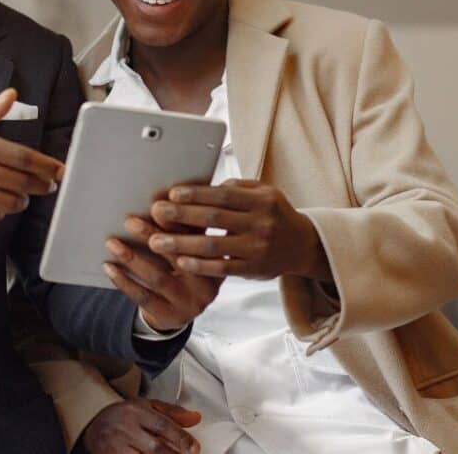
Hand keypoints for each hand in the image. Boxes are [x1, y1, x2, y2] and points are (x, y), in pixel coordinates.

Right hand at [82, 399, 200, 453]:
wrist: (92, 427)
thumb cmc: (123, 417)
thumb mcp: (145, 407)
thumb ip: (171, 413)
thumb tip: (196, 418)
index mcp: (136, 411)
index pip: (162, 424)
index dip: (180, 437)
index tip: (195, 448)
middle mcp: (126, 429)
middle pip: (155, 448)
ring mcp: (117, 447)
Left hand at [103, 217, 222, 331]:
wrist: (180, 312)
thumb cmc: (183, 269)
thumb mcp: (193, 249)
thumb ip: (187, 227)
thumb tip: (165, 196)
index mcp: (216, 261)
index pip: (197, 237)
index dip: (177, 221)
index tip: (157, 206)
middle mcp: (207, 285)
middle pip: (176, 256)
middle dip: (151, 235)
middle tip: (129, 221)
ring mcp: (189, 304)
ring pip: (157, 277)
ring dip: (131, 258)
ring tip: (112, 242)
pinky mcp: (170, 317)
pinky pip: (143, 297)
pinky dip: (123, 281)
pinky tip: (109, 267)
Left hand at [147, 179, 330, 280]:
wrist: (302, 245)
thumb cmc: (273, 213)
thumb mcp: (263, 193)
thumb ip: (236, 188)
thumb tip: (200, 187)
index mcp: (261, 200)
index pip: (223, 195)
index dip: (196, 194)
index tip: (172, 194)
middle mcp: (261, 224)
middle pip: (214, 218)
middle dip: (182, 215)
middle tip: (156, 212)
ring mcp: (257, 248)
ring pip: (213, 246)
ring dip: (181, 244)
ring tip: (156, 241)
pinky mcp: (252, 269)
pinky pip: (221, 268)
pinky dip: (199, 265)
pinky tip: (179, 261)